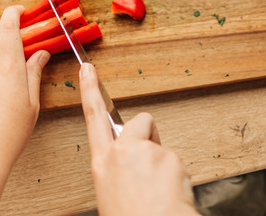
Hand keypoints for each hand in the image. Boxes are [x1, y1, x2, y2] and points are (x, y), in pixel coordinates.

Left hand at [0, 5, 49, 215]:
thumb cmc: (8, 135)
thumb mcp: (32, 104)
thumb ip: (34, 74)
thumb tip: (40, 55)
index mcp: (8, 68)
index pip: (8, 28)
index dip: (13, 14)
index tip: (19, 11)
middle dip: (0, 39)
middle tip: (13, 53)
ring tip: (1, 78)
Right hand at [79, 63, 198, 215]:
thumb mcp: (111, 192)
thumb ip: (118, 169)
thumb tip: (131, 168)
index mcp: (102, 162)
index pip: (93, 117)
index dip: (90, 90)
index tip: (89, 70)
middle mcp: (123, 152)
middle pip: (139, 122)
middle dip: (148, 134)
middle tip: (150, 164)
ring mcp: (148, 152)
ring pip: (162, 149)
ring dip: (164, 167)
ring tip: (158, 194)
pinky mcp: (170, 157)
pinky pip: (177, 164)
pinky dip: (177, 179)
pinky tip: (169, 195)